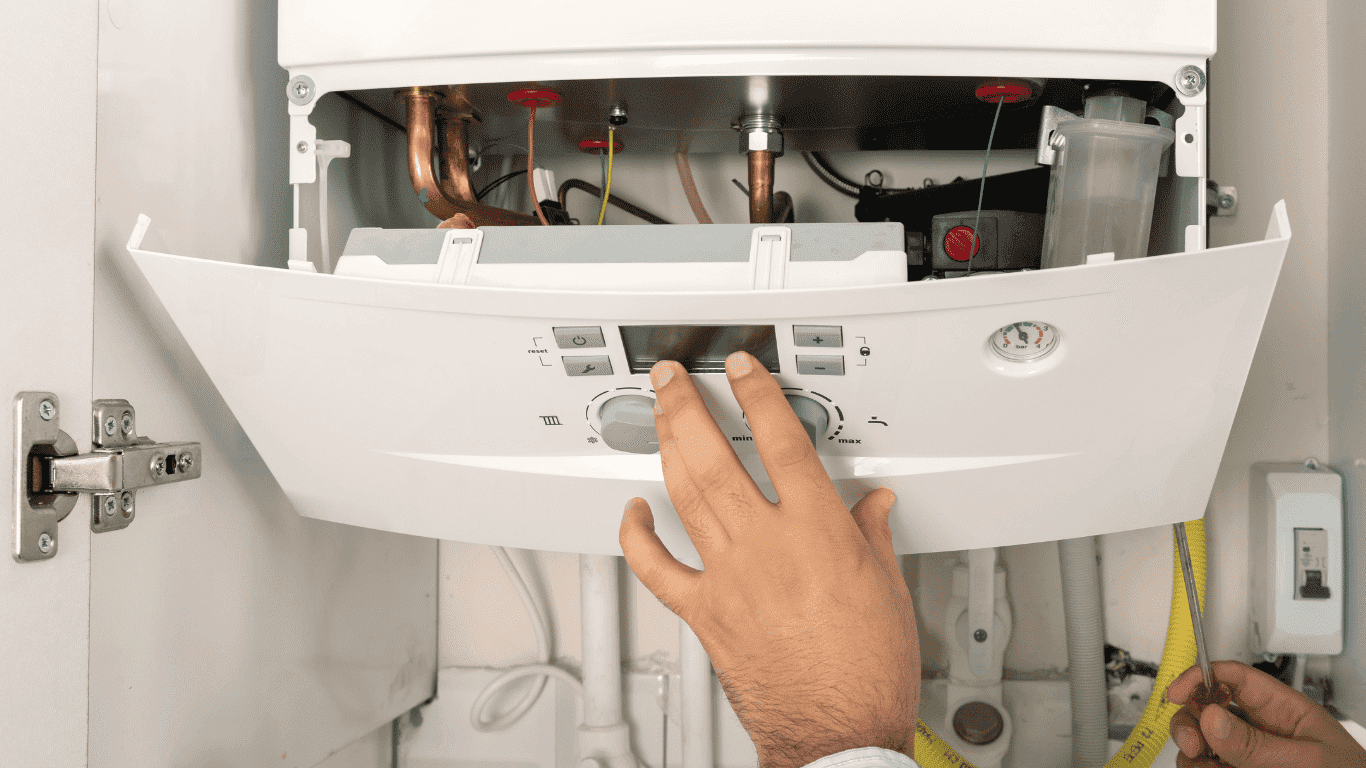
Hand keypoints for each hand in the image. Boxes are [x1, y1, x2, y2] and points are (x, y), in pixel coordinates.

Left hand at [619, 352, 918, 767]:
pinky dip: (638, 537)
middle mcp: (767, 546)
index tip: (743, 369)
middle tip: (673, 378)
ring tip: (659, 416)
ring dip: (666, 447)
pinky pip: (657, 569)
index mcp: (819, 532)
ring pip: (685, 496)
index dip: (759, 394)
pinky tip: (633, 512)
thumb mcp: (889, 588)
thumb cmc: (868, 671)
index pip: (783, 440)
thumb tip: (873, 503)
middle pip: (716, 456)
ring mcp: (729, 578)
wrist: (840, 734)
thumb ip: (871, 534)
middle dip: (688, 406)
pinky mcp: (705, 613)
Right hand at [1167, 661, 1365, 766]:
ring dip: (1193, 753)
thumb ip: (1256, 744)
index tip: (1176, 693)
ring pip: (1199, 741)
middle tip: (1194, 744)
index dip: (1200, 677)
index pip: (1233, 677)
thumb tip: (1212, 718)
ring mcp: (1246, 755)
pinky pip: (1204, 765)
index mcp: (1282, 710)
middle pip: (1205, 707)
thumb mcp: (1306, 760)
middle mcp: (1258, 729)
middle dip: (1190, 722)